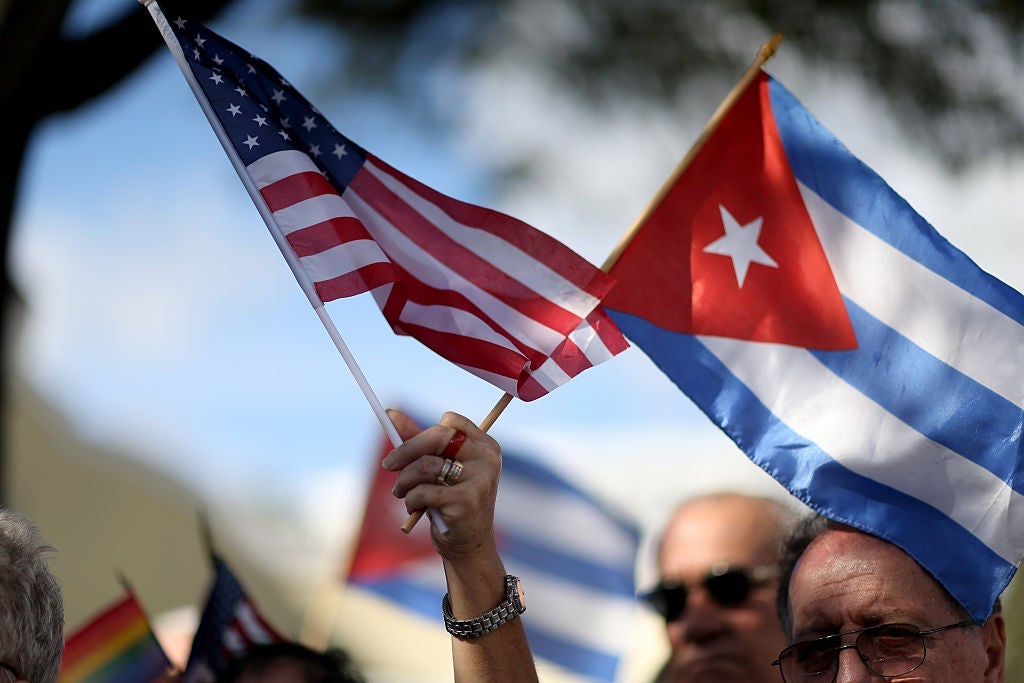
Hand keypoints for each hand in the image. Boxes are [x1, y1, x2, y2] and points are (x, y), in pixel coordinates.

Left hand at [382, 409, 500, 559]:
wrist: (468, 545)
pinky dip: (410, 499)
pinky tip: (413, 508)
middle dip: (406, 450)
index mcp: (485, 446)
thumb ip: (418, 441)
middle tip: (388, 464)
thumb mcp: (437, 470)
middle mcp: (487, 459)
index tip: (405, 447)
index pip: (450, 422)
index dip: (423, 434)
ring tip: (401, 492)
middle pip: (438, 436)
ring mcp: (479, 480)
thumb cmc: (451, 502)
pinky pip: (423, 490)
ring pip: (426, 465)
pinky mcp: (466, 501)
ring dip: (404, 480)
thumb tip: (390, 413)